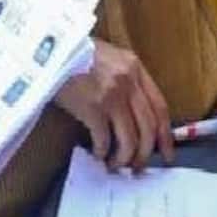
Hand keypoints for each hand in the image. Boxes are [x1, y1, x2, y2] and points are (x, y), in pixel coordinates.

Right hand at [54, 39, 172, 171]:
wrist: (49, 49)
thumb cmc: (74, 53)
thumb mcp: (108, 57)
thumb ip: (125, 79)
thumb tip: (134, 116)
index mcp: (135, 68)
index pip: (160, 107)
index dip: (165, 135)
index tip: (167, 154)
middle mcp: (128, 81)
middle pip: (148, 128)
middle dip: (144, 153)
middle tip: (137, 167)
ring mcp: (111, 94)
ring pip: (129, 139)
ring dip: (123, 158)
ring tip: (115, 164)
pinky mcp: (92, 107)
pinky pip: (104, 139)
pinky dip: (102, 151)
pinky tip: (97, 153)